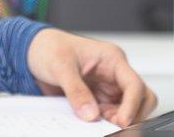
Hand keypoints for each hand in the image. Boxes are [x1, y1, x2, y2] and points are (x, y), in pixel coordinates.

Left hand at [26, 28, 156, 126]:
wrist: (33, 52)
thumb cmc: (49, 48)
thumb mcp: (60, 66)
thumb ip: (76, 90)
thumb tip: (90, 114)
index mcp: (111, 58)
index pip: (134, 84)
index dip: (132, 105)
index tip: (122, 121)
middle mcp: (114, 73)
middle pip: (141, 97)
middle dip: (133, 114)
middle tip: (115, 126)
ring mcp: (107, 87)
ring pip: (129, 108)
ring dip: (119, 119)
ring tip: (99, 123)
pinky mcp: (98, 99)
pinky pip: (111, 114)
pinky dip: (107, 122)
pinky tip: (94, 123)